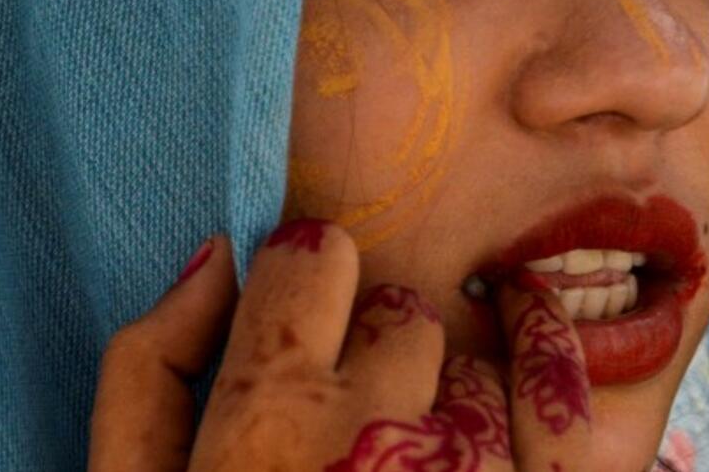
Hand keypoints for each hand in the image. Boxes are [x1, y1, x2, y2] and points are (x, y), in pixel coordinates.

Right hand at [89, 220, 593, 470]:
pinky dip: (542, 334)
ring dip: (439, 382)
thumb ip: (151, 377)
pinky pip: (557, 382)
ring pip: (468, 351)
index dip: (304, 280)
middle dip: (370, 346)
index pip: (309, 265)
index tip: (306, 305)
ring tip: (409, 444)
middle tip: (349, 414)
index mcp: (262, 426)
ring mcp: (472, 469)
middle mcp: (374, 433)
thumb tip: (215, 258)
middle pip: (395, 312)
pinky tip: (524, 308)